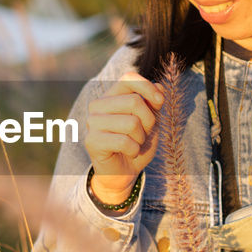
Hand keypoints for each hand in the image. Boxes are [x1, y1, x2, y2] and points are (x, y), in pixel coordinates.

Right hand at [84, 71, 163, 204]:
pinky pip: (124, 141)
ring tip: (135, 144)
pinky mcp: (92, 141)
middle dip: (149, 120)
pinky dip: (134, 150)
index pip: (128, 78)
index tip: (160, 101)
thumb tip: (159, 86)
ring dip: (141, 138)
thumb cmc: (137, 144)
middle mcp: (98, 105)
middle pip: (134, 101)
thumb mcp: (151, 121)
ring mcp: (92, 122)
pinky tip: (129, 153)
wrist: (124, 172)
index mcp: (111, 96)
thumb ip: (154, 103)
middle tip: (145, 134)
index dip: (147, 87)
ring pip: (131, 122)